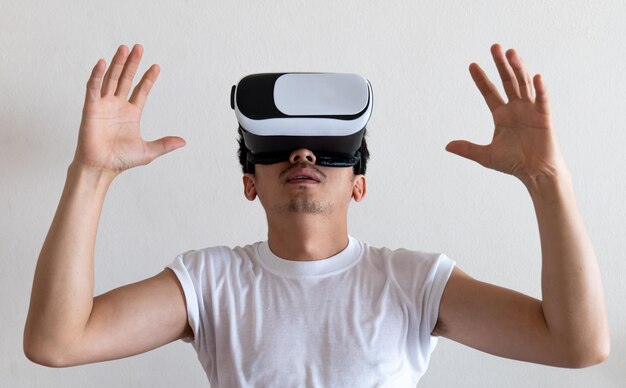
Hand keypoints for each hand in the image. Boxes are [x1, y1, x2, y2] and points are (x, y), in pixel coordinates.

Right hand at [72, 44, 184, 175]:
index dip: (148, 79)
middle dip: (132, 63)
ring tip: (124, 48)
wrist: (101, 168)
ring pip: (110, 79)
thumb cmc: (121, 160)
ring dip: (117, 64)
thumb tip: (184, 142)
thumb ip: (165, 144)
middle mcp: (117, 106)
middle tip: (139, 47)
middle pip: (125, 79)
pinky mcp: (91, 108)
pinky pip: (93, 88)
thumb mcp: (148, 151)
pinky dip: (97, 75)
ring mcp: (104, 105)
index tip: (156, 66)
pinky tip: (103, 63)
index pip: (141, 91)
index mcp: (131, 113)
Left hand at [446, 44, 567, 185]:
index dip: (481, 79)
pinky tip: (536, 76)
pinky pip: (542, 100)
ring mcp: (530, 111)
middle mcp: (516, 108)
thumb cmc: (513, 164)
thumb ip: (468, 149)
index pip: (489, 92)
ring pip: (523, 85)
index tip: (472, 65)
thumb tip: (446, 146)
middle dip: (500, 65)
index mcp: (501, 115)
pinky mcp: (544, 118)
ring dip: (518, 68)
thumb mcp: (486, 156)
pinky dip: (540, 89)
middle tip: (494, 46)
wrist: (535, 174)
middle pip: (507, 81)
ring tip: (511, 53)